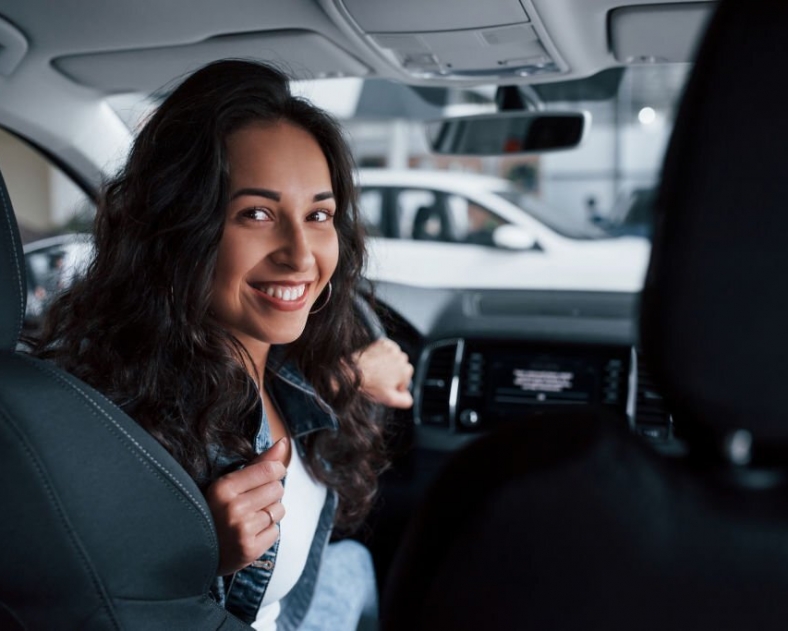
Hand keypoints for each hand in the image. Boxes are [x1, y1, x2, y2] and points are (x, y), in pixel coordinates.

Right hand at [205, 438, 287, 575]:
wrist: (194, 551)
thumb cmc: (217, 510)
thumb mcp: (229, 482)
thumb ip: (259, 462)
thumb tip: (284, 442)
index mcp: (223, 488)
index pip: (269, 470)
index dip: (277, 469)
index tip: (272, 473)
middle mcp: (232, 509)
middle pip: (277, 489)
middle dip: (271, 492)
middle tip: (254, 500)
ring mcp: (241, 531)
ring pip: (279, 510)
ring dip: (271, 512)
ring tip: (251, 516)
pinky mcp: (249, 550)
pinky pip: (275, 531)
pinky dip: (267, 531)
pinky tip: (251, 532)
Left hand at [354, 338, 413, 408]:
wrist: (352, 372)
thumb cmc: (370, 385)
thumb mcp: (389, 399)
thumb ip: (404, 401)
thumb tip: (409, 398)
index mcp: (405, 370)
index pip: (406, 377)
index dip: (396, 383)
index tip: (386, 385)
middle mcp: (401, 357)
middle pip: (401, 366)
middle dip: (394, 372)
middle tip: (380, 378)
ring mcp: (392, 348)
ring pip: (395, 356)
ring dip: (389, 362)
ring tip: (376, 369)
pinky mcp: (383, 342)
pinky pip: (387, 348)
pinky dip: (383, 353)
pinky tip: (374, 360)